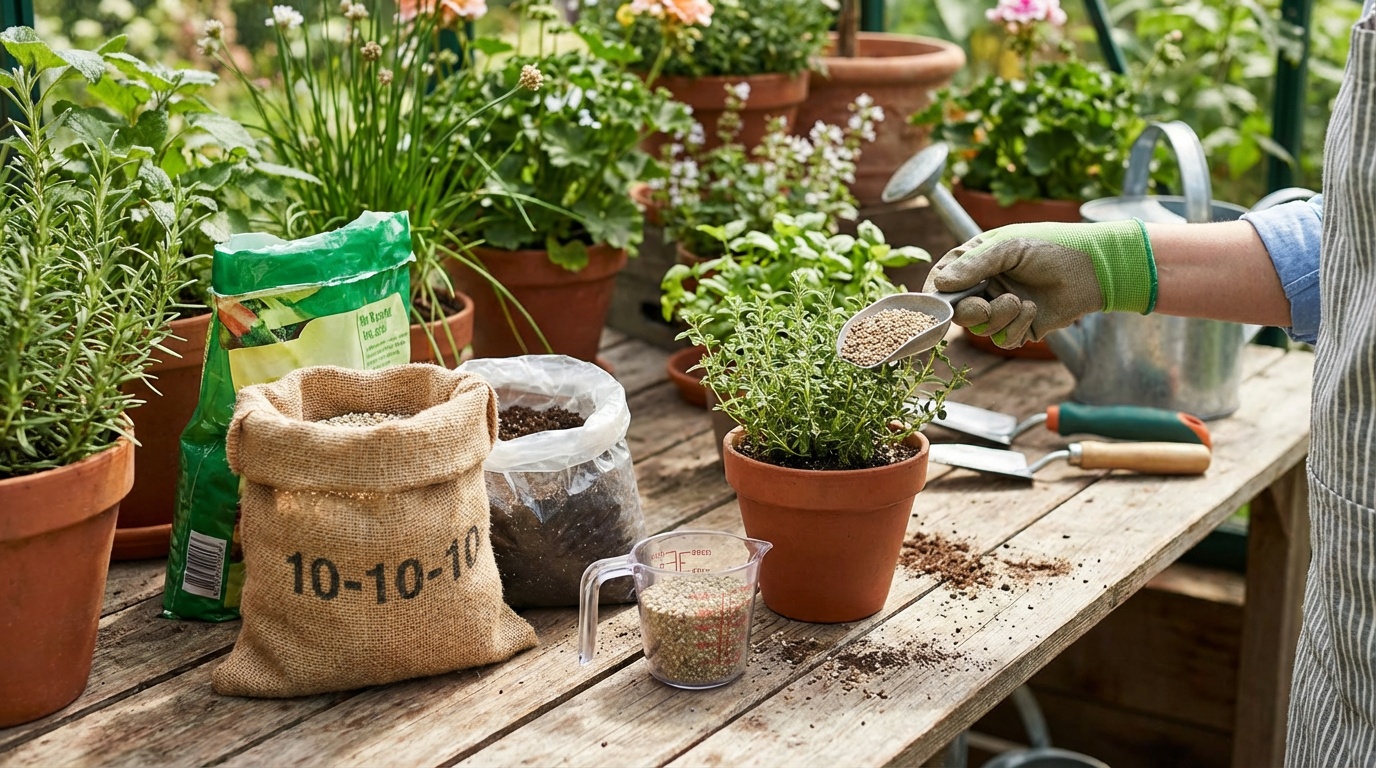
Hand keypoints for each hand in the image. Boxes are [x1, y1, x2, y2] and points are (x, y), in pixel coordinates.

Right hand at [922, 220, 1156, 347]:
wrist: (1094, 269)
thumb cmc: (1053, 247)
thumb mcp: (1009, 248)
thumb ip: (973, 266)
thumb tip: (939, 285)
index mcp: (978, 262)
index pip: (943, 281)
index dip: (935, 295)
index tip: (937, 304)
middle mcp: (987, 286)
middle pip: (958, 311)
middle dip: (970, 312)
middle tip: (984, 307)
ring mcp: (1003, 308)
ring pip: (981, 329)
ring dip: (999, 319)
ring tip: (1021, 303)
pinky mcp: (1021, 328)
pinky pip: (1004, 340)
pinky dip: (1016, 328)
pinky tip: (1033, 311)